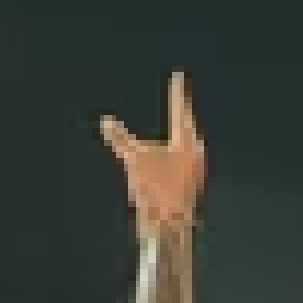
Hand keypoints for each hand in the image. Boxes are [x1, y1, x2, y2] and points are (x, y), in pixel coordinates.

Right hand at [98, 71, 206, 233]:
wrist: (168, 227)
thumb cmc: (154, 192)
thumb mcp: (133, 160)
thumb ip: (120, 139)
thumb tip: (106, 121)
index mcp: (185, 140)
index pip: (179, 108)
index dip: (176, 91)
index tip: (178, 75)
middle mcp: (195, 152)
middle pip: (187, 125)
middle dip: (180, 111)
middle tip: (178, 95)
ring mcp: (195, 169)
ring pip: (187, 143)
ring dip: (178, 133)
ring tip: (175, 122)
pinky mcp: (191, 184)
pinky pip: (184, 160)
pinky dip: (175, 152)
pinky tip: (170, 157)